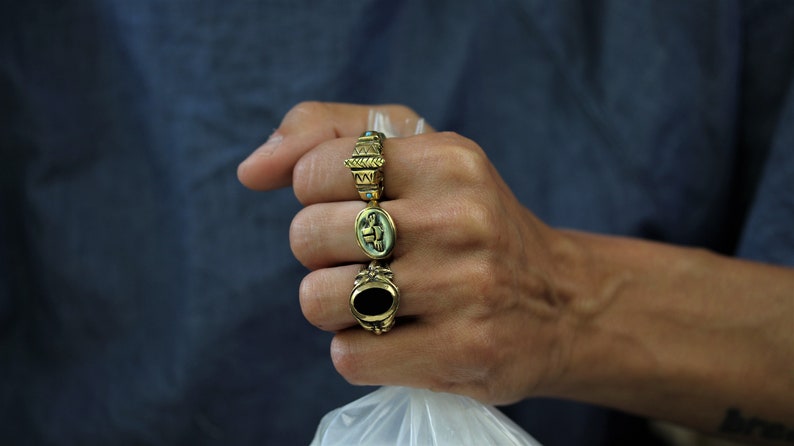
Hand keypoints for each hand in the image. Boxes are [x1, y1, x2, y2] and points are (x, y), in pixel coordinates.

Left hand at [238, 102, 575, 404]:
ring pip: (320, 301)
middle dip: (320, 254)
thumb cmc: (468, 222)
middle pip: (307, 236)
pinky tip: (400, 338)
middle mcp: (460, 218)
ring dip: (334, 306)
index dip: (316, 197)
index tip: (354, 208)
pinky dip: (359, 350)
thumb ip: (327, 134)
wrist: (561, 303)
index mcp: (447, 158)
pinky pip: (350, 356)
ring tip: (376, 300)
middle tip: (364, 258)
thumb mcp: (419, 150)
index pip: (314, 172)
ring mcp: (466, 288)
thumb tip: (250, 171)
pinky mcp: (464, 352)